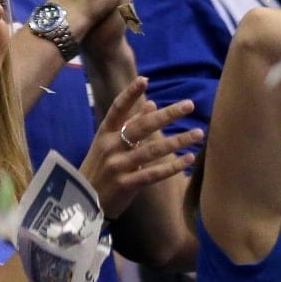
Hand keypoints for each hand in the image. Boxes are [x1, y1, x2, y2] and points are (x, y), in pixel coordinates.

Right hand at [79, 77, 202, 218]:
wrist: (82, 202)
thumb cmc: (98, 168)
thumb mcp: (108, 144)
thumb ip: (130, 124)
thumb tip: (152, 103)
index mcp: (104, 133)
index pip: (118, 109)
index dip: (130, 94)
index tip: (145, 79)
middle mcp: (111, 146)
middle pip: (142, 126)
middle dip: (167, 115)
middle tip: (189, 105)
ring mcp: (118, 165)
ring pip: (152, 150)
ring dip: (178, 141)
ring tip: (198, 134)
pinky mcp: (126, 184)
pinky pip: (153, 174)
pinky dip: (172, 167)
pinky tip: (188, 159)